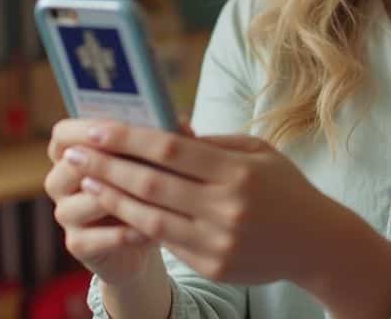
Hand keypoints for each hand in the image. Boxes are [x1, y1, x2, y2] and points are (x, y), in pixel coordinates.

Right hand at [43, 119, 194, 285]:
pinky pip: (97, 237)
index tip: (115, 127)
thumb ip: (163, 139)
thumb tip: (184, 124)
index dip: (85, 130)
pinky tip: (151, 231)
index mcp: (74, 153)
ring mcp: (66, 214)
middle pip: (70, 166)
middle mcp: (61, 182)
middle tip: (141, 161)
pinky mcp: (78, 244)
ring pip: (85, 202)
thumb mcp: (156, 160)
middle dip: (107, 162)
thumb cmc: (150, 186)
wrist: (149, 235)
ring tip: (154, 198)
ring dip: (121, 199)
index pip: (64, 134)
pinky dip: (127, 233)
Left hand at [50, 118, 341, 286]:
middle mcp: (227, 207)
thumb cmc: (283, 187)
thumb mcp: (256, 151)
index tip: (95, 127)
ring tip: (86, 177)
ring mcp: (218, 240)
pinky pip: (165, 241)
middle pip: (152, 183)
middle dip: (107, 165)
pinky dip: (135, 221)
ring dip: (112, 196)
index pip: (171, 150)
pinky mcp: (213, 265)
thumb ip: (210, 142)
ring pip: (150, 217)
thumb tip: (164, 125)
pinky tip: (115, 205)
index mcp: (239, 171)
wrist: (317, 243)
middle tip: (73, 150)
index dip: (129, 138)